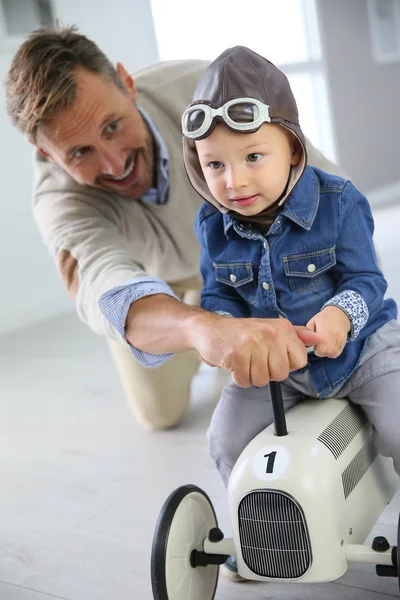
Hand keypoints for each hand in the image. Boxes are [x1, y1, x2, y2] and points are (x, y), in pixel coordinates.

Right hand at [189, 313, 322, 387]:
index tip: (272, 356)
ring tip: (244, 360)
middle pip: (281, 374)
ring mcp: (252, 343)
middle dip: (267, 372)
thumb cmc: (241, 332)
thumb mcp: (272, 328)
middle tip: (255, 358)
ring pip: (262, 380)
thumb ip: (297, 335)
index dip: (286, 365)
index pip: (300, 361)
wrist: (209, 328)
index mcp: (282, 327)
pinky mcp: (236, 355)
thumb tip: (319, 340)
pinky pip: (245, 381)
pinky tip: (234, 363)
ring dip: (251, 375)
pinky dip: (238, 377)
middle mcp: (269, 333)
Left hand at [306, 306, 349, 357]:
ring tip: (324, 343)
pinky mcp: (344, 344)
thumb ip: (308, 334)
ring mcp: (340, 342)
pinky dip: (332, 351)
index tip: (314, 342)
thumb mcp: (312, 323)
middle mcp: (333, 339)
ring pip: (331, 354)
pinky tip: (330, 344)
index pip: (318, 350)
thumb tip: (305, 344)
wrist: (339, 314)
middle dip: (320, 350)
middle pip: (325, 353)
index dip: (314, 347)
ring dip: (326, 351)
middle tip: (319, 342)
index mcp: (324, 334)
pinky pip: (336, 353)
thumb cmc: (323, 318)